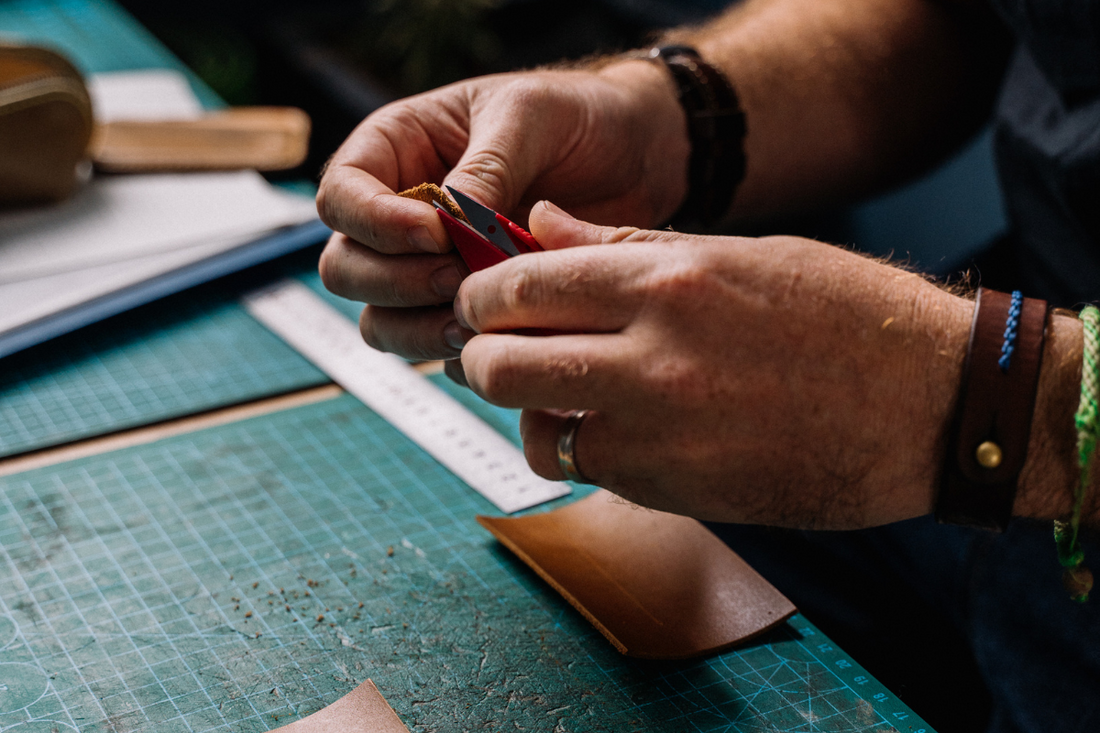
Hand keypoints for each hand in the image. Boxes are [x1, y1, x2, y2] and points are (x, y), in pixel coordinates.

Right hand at [317, 61, 688, 361]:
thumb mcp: (528, 115)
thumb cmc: (573, 114)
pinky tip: (502, 336)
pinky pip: (433, 344)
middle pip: (345, 268)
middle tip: (460, 280)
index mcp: (394, 150)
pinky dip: (456, 350)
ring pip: (380, 319)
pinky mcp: (464, 304)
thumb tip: (447, 221)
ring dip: (419, 328)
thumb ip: (485, 167)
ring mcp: (427, 266)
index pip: (341, 196)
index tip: (435, 233)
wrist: (633, 154)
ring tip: (477, 320)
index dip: (375, 223)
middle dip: (396, 283)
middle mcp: (397, 213)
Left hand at [452, 203, 973, 528]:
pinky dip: (583, 452)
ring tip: (561, 395)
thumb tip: (541, 225)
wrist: (933, 402)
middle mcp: (652, 358)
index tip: (482, 301)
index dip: (482, 293)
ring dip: (530, 412)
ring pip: (535, 430)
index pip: (519, 284)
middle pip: (500, 362)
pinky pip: (590, 472)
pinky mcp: (678, 491)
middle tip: (497, 351)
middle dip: (481, 356)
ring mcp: (662, 434)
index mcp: (665, 282)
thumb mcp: (735, 256)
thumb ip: (624, 247)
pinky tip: (616, 430)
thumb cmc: (844, 315)